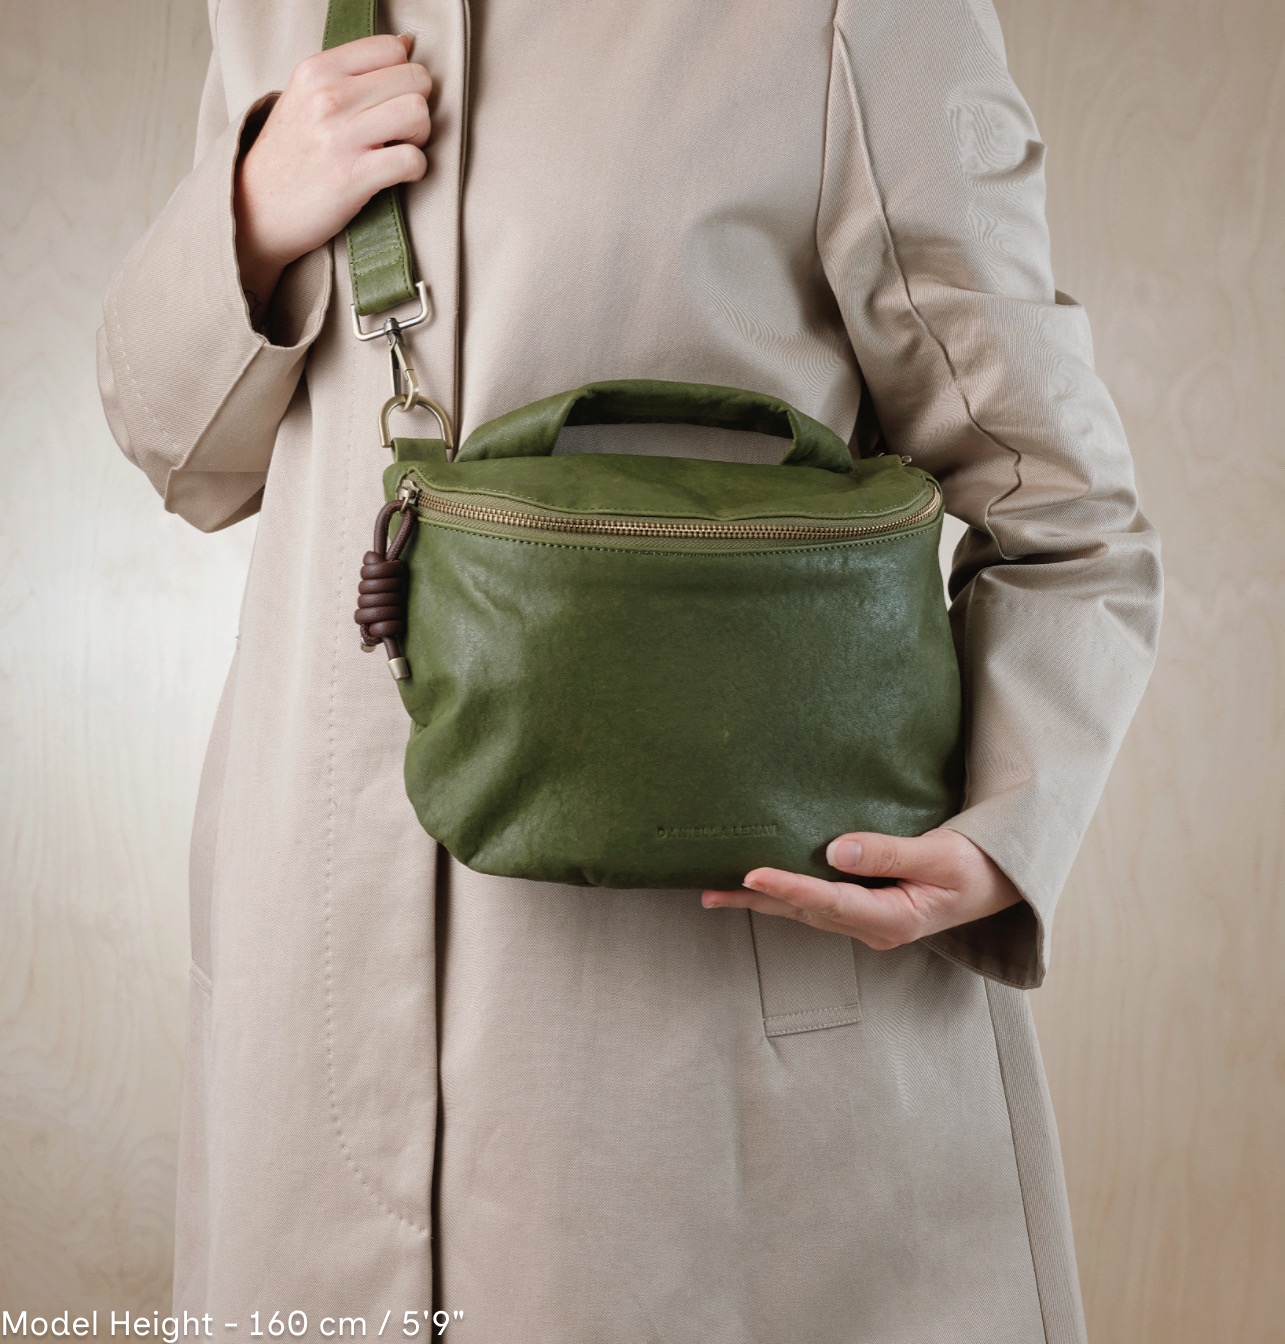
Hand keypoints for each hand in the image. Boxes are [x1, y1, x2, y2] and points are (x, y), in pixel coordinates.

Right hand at [233, 33, 431, 322]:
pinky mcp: (353, 177)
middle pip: (414, 79)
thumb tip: (406, 44)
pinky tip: (399, 175)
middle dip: (419, 105)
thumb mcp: (305, 98)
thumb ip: (351, 72)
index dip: (404, 76)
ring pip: (418, 113)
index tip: (392, 100)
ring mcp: (340, 137)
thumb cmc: (290, 156)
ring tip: (401, 149)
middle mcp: (328, 97)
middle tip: (402, 130)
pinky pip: (413, 160)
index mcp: (317, 70)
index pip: (391, 49)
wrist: (256, 210)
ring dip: (421, 136)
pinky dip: (417, 170)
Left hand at [701, 828, 1022, 949]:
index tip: (753, 872)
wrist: (997, 882)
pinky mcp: (865, 911)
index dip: (788, 886)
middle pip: (805, 912)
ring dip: (761, 901)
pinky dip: (783, 896)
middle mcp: (873, 927)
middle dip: (757, 900)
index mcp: (894, 918)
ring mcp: (867, 923)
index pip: (829, 901)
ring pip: (805, 912)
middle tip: (709, 890)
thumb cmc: (974, 866)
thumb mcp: (940, 855)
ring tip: (715, 892)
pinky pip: (816, 905)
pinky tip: (758, 887)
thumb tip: (836, 849)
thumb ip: (889, 852)